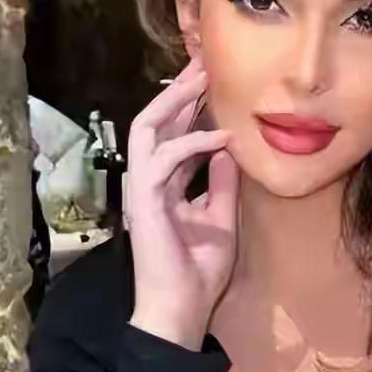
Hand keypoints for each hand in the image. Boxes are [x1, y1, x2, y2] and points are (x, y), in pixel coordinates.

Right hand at [124, 57, 240, 349]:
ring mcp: (142, 189)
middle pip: (156, 122)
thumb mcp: (220, 218)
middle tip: (204, 63)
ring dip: (174, 102)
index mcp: (165, 185)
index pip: (173, 135)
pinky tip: (220, 136)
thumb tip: (228, 148)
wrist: (181, 308)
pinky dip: (192, 143)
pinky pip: (163, 159)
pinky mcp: (144, 201)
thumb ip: (220, 183)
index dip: (190, 107)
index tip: (212, 81)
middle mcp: (149, 181)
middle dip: (179, 91)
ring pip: (146, 129)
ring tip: (202, 80)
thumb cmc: (198, 271)